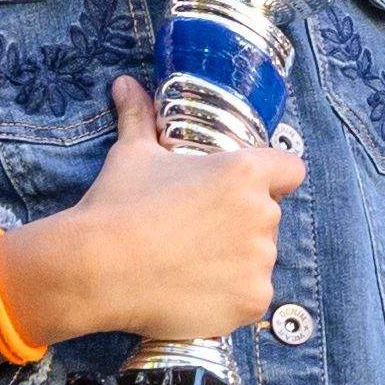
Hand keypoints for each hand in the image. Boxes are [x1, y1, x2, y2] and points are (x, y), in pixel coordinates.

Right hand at [0, 78, 301, 350]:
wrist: (95, 269)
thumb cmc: (117, 205)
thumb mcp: (131, 154)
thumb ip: (140, 117)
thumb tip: (126, 84)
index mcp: (244, 172)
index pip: (289, 170)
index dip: (270, 179)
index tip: (240, 191)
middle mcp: (263, 214)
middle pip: (267, 217)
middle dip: (239, 223)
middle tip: (193, 232)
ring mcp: (262, 261)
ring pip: (260, 258)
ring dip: (236, 261)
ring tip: (187, 263)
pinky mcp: (254, 300)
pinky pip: (251, 296)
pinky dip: (230, 297)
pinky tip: (193, 291)